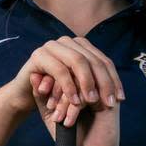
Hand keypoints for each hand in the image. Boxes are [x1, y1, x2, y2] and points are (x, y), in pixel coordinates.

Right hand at [3, 36, 124, 115]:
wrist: (25, 97)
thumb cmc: (55, 94)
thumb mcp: (79, 88)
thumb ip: (95, 82)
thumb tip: (118, 88)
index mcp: (81, 47)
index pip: (104, 61)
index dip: (113, 80)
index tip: (120, 99)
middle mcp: (69, 43)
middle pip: (93, 60)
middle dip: (103, 83)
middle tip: (108, 103)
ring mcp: (53, 46)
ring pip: (78, 62)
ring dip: (87, 83)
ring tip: (92, 102)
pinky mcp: (39, 55)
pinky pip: (60, 70)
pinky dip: (69, 87)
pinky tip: (75, 101)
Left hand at [24, 36, 124, 145]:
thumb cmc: (70, 135)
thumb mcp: (51, 113)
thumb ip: (41, 95)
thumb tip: (32, 75)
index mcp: (81, 82)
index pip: (65, 67)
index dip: (50, 78)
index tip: (40, 93)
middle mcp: (94, 83)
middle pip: (73, 72)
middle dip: (57, 88)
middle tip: (49, 107)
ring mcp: (103, 92)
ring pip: (79, 83)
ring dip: (64, 100)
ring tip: (57, 117)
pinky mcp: (110, 103)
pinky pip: (88, 96)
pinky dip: (73, 109)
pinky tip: (67, 122)